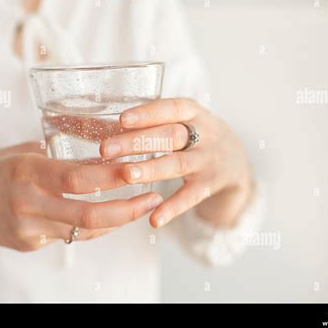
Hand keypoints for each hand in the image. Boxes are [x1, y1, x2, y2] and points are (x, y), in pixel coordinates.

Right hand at [0, 142, 162, 292]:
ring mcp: (28, 228)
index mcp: (26, 170)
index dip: (112, 176)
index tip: (139, 169)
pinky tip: (113, 217)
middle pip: (86, 213)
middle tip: (153, 198)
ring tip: (142, 207)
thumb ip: (56, 156)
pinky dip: (96, 228)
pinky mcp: (30, 243)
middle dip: (126, 209)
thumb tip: (99, 153)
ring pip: (83, 231)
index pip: (77, 177)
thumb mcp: (21, 153)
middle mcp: (28, 202)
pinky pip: (71, 237)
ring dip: (117, 220)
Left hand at [99, 98, 254, 228]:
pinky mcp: (210, 186)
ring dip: (151, 169)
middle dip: (137, 142)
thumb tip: (90, 122)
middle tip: (105, 149)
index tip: (122, 119)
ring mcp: (209, 161)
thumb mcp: (181, 123)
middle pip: (170, 135)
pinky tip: (154, 219)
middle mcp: (204, 134)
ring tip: (126, 175)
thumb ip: (148, 123)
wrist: (237, 162)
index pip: (171, 108)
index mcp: (194, 113)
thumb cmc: (195, 137)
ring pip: (178, 164)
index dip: (148, 113)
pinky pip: (190, 198)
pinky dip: (172, 208)